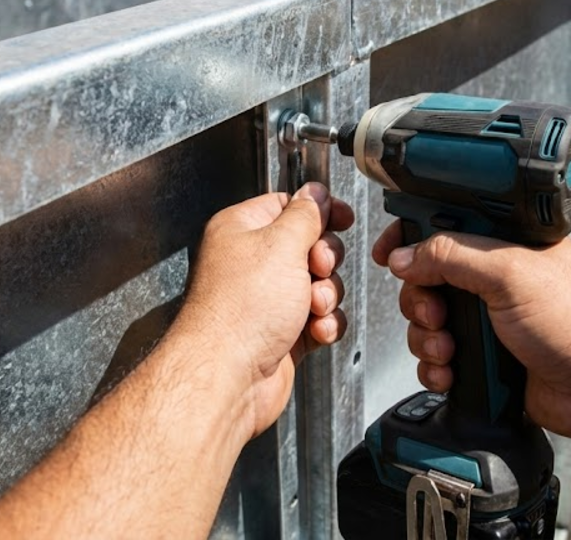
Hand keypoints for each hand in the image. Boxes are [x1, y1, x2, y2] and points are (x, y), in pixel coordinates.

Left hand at [176, 183, 353, 438]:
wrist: (229, 377)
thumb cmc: (239, 312)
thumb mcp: (281, 245)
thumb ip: (305, 215)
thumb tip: (315, 194)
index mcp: (241, 231)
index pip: (288, 206)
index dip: (319, 212)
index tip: (342, 218)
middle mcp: (251, 264)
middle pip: (310, 246)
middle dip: (324, 261)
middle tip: (317, 268)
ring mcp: (267, 301)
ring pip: (320, 285)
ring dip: (327, 296)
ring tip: (312, 307)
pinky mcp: (282, 333)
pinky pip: (319, 319)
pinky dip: (324, 324)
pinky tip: (315, 331)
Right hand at [373, 225, 570, 439]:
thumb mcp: (509, 272)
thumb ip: (452, 256)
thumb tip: (406, 254)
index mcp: (505, 243)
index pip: (445, 227)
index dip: (411, 238)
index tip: (390, 254)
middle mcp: (496, 279)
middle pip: (426, 280)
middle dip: (420, 302)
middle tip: (437, 314)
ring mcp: (489, 321)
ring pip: (428, 323)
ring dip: (427, 340)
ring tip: (449, 351)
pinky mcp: (485, 360)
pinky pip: (439, 360)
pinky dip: (436, 369)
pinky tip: (451, 374)